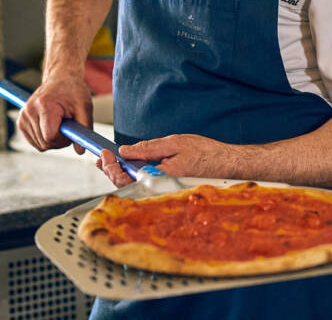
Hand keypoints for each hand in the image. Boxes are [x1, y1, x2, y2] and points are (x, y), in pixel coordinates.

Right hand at [17, 74, 92, 153]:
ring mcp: (23, 117)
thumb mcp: (84, 107)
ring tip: (61, 124)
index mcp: (45, 106)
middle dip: (59, 141)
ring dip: (53, 140)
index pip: (50, 136)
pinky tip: (52, 126)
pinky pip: (34, 142)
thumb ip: (84, 128)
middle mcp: (29, 111)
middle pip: (44, 143)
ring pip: (39, 145)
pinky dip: (45, 139)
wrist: (60, 79)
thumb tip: (80, 151)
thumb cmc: (73, 91)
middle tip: (69, 128)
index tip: (71, 132)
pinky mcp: (21, 121)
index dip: (63, 140)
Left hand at [95, 134, 240, 186]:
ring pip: (134, 186)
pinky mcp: (166, 188)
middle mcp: (158, 188)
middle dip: (111, 170)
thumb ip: (148, 148)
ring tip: (111, 161)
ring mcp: (162, 190)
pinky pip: (145, 185)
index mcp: (158, 178)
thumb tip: (125, 151)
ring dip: (120, 173)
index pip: (125, 178)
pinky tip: (129, 166)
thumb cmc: (206, 153)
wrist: (228, 164)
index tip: (106, 154)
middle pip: (126, 184)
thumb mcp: (175, 143)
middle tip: (104, 157)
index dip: (111, 166)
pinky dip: (133, 176)